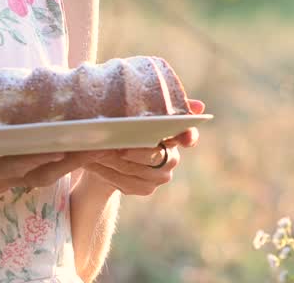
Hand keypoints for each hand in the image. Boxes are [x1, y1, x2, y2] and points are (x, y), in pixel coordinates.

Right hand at [0, 148, 92, 225]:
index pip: (19, 164)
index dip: (42, 157)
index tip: (64, 147)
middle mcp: (1, 176)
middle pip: (43, 169)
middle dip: (70, 159)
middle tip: (98, 144)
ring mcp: (4, 176)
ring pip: (44, 169)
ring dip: (70, 159)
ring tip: (97, 142)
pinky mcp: (4, 173)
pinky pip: (37, 166)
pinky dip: (56, 158)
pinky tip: (71, 145)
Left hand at [81, 98, 205, 195]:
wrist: (110, 156)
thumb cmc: (127, 128)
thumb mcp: (139, 113)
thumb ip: (164, 105)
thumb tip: (199, 105)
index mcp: (175, 135)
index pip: (189, 135)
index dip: (188, 136)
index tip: (183, 137)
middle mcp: (172, 158)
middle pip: (156, 156)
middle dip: (136, 151)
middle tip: (118, 145)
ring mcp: (160, 176)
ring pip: (137, 170)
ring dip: (115, 161)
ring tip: (97, 151)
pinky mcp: (146, 188)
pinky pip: (127, 183)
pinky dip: (109, 174)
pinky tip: (94, 164)